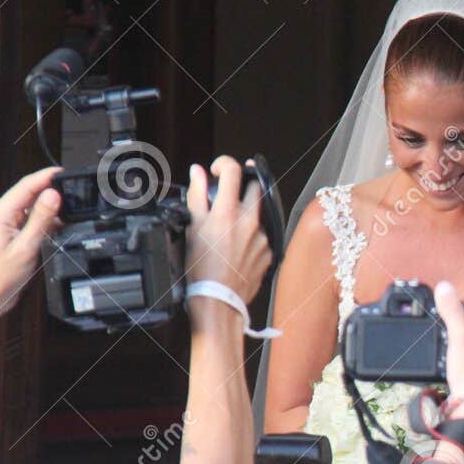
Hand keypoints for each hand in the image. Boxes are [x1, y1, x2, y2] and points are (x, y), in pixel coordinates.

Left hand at [0, 166, 63, 326]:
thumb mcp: (25, 247)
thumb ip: (41, 219)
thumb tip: (53, 195)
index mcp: (1, 214)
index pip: (26, 185)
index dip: (46, 176)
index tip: (64, 172)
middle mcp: (2, 216)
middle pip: (29, 193)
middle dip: (50, 189)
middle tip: (72, 188)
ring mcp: (7, 225)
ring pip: (32, 207)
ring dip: (49, 207)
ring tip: (69, 210)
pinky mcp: (12, 235)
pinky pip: (31, 221)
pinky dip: (45, 221)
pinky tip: (57, 227)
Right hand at [185, 156, 272, 303]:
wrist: (219, 299)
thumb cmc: (201, 268)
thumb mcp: (192, 227)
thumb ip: (197, 195)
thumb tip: (198, 171)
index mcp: (227, 212)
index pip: (234, 170)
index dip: (225, 163)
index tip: (218, 170)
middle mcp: (250, 221)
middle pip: (256, 187)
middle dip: (242, 186)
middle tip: (228, 196)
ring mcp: (263, 236)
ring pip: (258, 214)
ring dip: (246, 215)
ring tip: (228, 234)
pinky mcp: (270, 251)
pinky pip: (263, 236)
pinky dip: (252, 236)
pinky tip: (237, 249)